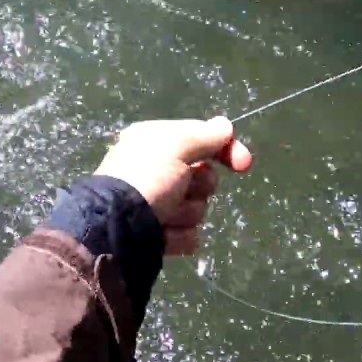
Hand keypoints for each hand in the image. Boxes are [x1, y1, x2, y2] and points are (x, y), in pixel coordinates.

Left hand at [94, 117, 252, 255]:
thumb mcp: (177, 145)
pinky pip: (188, 234)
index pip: (204, 139)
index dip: (227, 150)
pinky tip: (163, 234)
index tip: (244, 164)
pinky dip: (178, 236)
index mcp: (156, 143)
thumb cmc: (147, 178)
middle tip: (182, 188)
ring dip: (186, 213)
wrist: (117, 229)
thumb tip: (226, 126)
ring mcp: (158, 205)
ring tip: (165, 215)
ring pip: (197, 208)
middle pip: (204, 177)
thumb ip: (206, 134)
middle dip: (199, 186)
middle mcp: (157, 171)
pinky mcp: (159, 235)